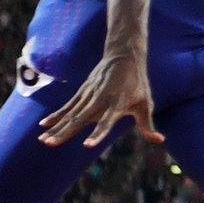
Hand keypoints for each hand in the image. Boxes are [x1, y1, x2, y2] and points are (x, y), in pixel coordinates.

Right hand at [39, 49, 164, 147]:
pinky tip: (44, 126)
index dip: (98, 133)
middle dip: (65, 132)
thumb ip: (147, 125)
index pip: (106, 122)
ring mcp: (88, 95)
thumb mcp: (145, 104)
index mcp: (117, 104)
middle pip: (80, 119)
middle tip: (50, 144)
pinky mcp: (82, 92)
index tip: (87, 145)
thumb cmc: (137, 84)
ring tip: (43, 141)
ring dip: (56, 127)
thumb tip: (160, 140)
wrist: (123, 57)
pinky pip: (67, 106)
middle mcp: (100, 100)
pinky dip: (56, 116)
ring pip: (70, 114)